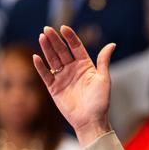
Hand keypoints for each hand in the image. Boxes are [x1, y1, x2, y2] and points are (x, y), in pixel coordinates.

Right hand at [33, 26, 115, 144]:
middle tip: (47, 29)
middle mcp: (72, 70)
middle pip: (62, 51)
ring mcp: (62, 78)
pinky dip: (40, 67)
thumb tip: (112, 44)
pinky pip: (45, 75)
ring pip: (53, 60)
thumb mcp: (104, 79)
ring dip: (47, 49)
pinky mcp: (54, 88)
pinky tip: (36, 57)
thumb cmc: (100, 102)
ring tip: (42, 37)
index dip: (70, 37)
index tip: (64, 28)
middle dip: (55, 40)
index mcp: (85, 65)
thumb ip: (103, 61)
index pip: (76, 47)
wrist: (91, 121)